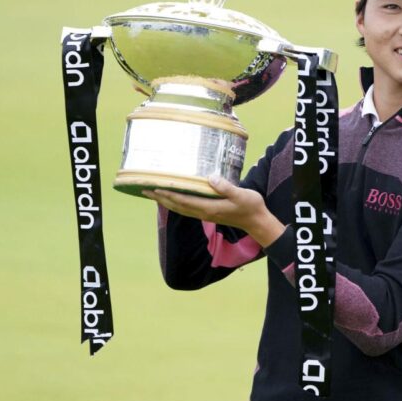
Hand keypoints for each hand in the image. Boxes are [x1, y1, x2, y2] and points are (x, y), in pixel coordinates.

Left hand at [142, 176, 285, 247]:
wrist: (256, 221)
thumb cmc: (250, 206)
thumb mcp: (241, 194)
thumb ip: (226, 187)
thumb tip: (210, 178)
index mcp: (210, 208)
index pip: (184, 201)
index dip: (169, 195)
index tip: (155, 188)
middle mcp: (204, 212)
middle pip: (178, 206)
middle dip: (161, 198)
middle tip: (145, 190)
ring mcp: (206, 214)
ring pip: (181, 209)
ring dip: (166, 202)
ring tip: (154, 194)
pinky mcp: (209, 213)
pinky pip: (187, 208)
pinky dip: (176, 203)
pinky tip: (173, 199)